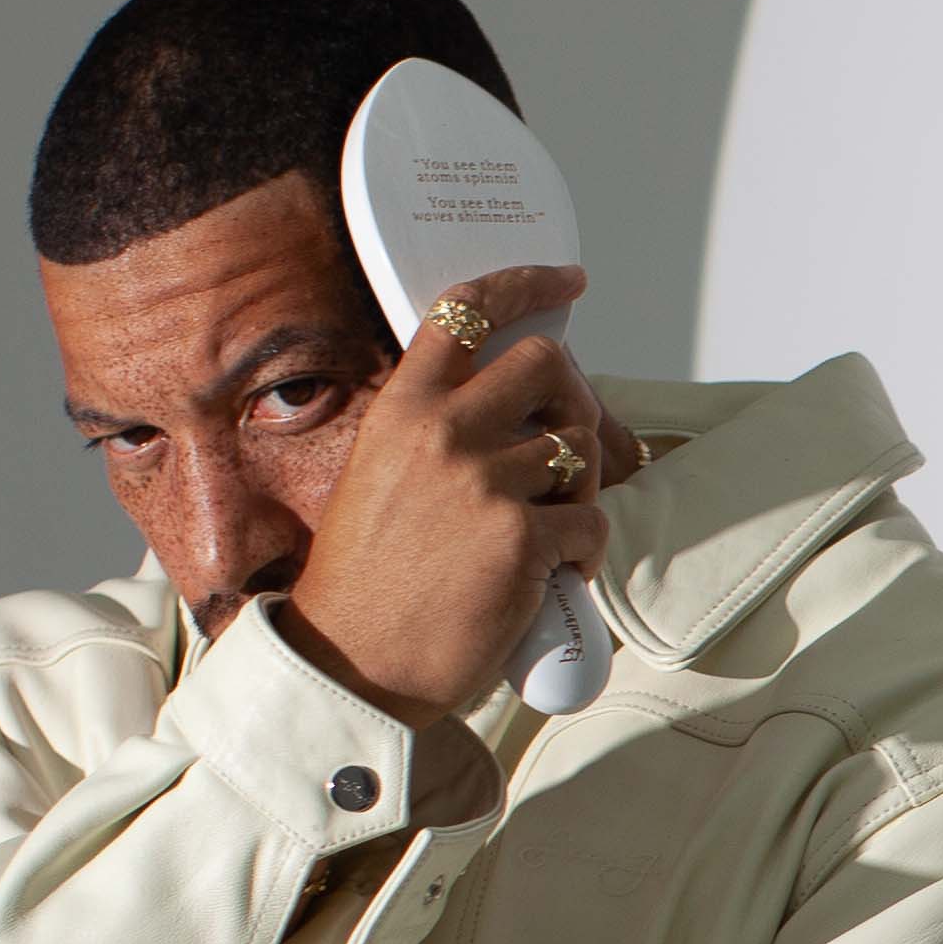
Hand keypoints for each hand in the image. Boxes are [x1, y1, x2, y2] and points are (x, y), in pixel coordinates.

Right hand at [267, 263, 637, 733]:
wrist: (351, 662)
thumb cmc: (369, 579)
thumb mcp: (381, 477)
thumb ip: (436, 433)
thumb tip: (515, 411)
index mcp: (403, 410)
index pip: (468, 310)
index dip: (528, 284)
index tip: (569, 281)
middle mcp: (444, 432)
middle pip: (549, 366)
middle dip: (575, 400)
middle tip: (568, 447)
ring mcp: (485, 483)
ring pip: (580, 448)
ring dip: (580, 487)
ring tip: (548, 528)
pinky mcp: (523, 539)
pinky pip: (592, 521)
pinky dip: (586, 550)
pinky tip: (557, 575)